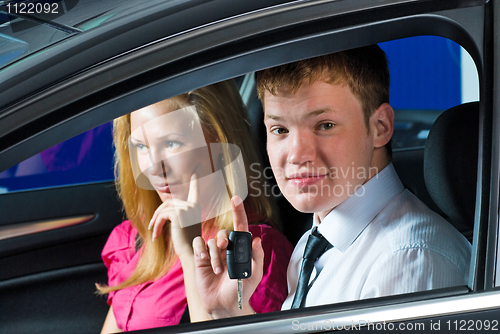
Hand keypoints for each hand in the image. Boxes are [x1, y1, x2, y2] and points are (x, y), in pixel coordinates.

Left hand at [149, 173, 201, 259]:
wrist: (190, 253)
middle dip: (158, 213)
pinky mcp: (178, 214)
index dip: (195, 182)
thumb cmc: (186, 242)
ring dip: (155, 220)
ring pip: (164, 208)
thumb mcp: (183, 225)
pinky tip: (156, 236)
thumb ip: (178, 215)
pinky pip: (162, 215)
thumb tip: (165, 210)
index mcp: (196, 208)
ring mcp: (186, 209)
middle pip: (169, 202)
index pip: (195, 192)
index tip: (195, 172)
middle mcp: (192, 206)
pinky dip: (156, 225)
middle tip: (152, 226)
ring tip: (153, 231)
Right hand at [192, 195, 263, 317]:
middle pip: (224, 232)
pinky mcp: (201, 258)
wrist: (224, 304)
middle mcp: (227, 248)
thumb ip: (257, 257)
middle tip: (224, 249)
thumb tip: (256, 239)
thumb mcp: (254, 274)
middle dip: (224, 239)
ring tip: (217, 271)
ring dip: (214, 255)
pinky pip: (198, 244)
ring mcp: (213, 252)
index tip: (235, 199)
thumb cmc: (241, 290)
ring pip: (211, 240)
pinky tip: (204, 260)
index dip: (238, 211)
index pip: (240, 226)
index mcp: (241, 249)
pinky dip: (201, 250)